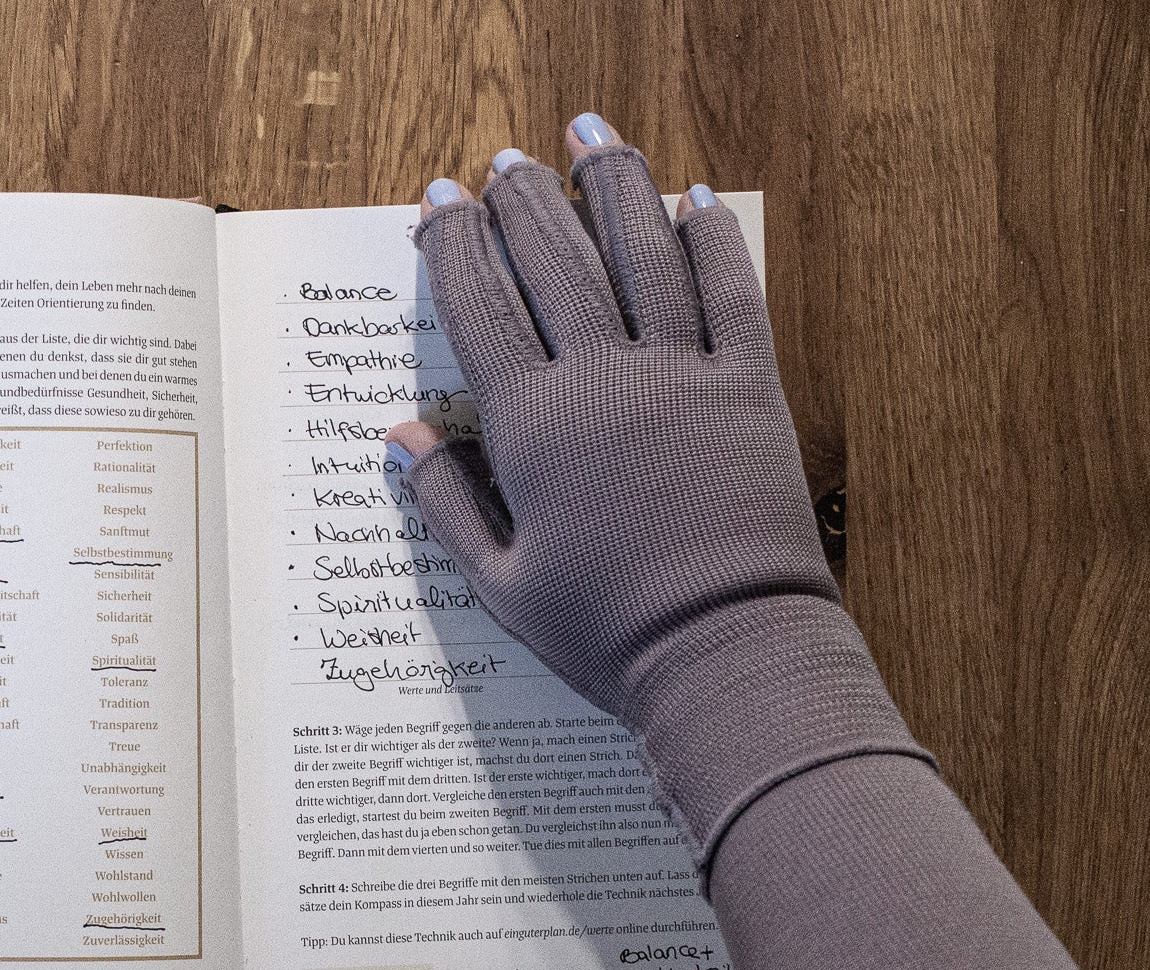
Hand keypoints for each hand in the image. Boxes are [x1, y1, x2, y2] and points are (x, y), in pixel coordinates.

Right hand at [394, 115, 926, 866]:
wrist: (725, 654)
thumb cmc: (607, 633)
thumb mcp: (502, 585)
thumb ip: (448, 504)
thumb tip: (400, 438)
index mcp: (533, 427)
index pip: (481, 308)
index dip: (455, 246)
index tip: (438, 202)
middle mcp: (603, 381)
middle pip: (554, 261)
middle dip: (523, 201)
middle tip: (503, 162)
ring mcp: (681, 376)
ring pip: (641, 253)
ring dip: (612, 186)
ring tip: (588, 135)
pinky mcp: (748, 389)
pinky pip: (730, 292)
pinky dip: (711, 240)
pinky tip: (694, 201)